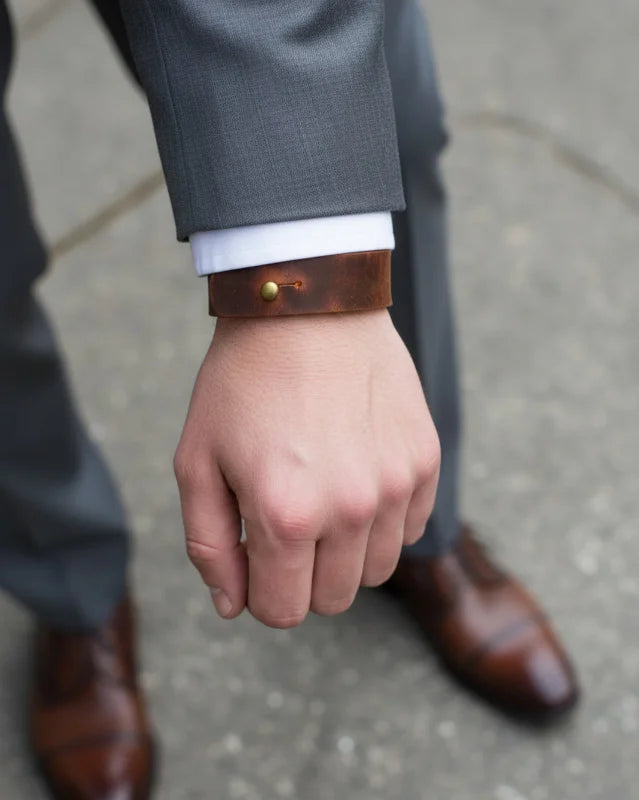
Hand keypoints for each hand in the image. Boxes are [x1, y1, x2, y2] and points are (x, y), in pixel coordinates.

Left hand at [174, 309, 439, 626]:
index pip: (282, 610)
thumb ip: (209, 545)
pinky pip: (408, 528)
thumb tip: (231, 606)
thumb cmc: (243, 381)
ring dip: (345, 553)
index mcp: (285, 515)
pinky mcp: (424, 460)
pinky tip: (356, 475)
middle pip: (333, 599)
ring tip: (322, 496)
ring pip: (377, 571)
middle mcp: (349, 509)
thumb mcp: (196, 460)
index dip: (261, 593)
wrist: (308, 306)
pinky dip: (381, 520)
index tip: (254, 555)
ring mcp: (395, 485)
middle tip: (286, 523)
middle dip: (302, 577)